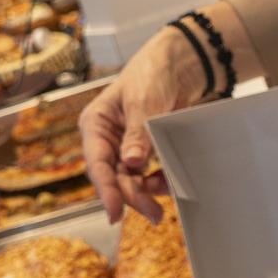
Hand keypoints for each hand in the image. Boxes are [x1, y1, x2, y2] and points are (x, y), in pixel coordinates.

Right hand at [80, 26, 210, 222]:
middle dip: (131, 196)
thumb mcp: (145, 101)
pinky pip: (146, 175)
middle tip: (154, 214)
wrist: (181, 63)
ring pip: (129, 180)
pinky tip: (166, 187)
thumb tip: (131, 164)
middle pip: (113, 177)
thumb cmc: (153, 73)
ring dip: (144, 195)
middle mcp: (107, 138)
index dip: (106, 190)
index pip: (96, 163)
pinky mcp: (145, 151)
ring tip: (160, 208)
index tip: (116, 213)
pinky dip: (156, 184)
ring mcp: (126, 146)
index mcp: (96, 123)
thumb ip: (138, 134)